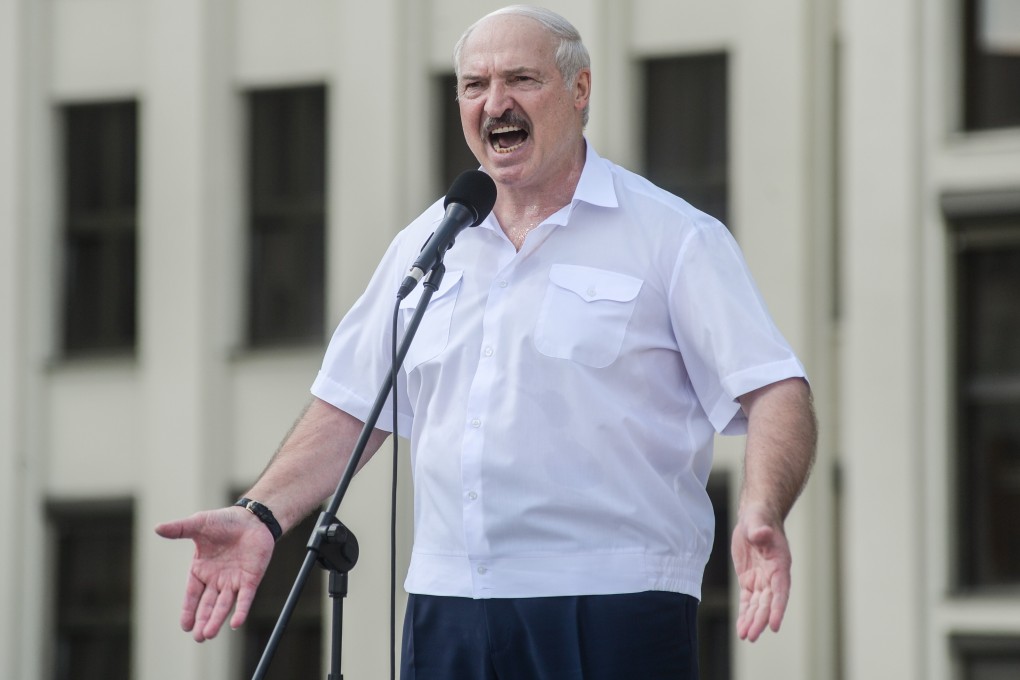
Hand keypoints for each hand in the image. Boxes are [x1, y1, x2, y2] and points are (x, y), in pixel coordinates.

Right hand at [155, 507, 274, 641]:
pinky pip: (245, 598)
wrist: (252, 518)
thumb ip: (179, 529)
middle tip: (198, 637)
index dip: (188, 610)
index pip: (192, 594)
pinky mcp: (250, 579)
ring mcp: (233, 581)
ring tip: (208, 634)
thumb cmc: (225, 521)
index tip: (184, 626)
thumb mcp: (199, 524)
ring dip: (216, 620)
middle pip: (207, 605)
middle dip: (202, 621)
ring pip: (224, 605)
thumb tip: (157, 528)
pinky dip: (240, 611)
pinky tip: (235, 624)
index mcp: (201, 570)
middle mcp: (216, 579)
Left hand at [730, 503, 791, 641]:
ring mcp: (762, 580)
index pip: (780, 591)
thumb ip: (759, 529)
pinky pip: (748, 601)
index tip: (774, 625)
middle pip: (768, 603)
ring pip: (758, 605)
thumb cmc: (759, 518)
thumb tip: (761, 533)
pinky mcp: (750, 581)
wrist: (755, 518)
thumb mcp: (757, 521)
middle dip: (761, 620)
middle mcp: (773, 576)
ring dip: (752, 621)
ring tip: (745, 636)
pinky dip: (745, 614)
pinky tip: (741, 628)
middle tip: (751, 636)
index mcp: (780, 564)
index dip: (778, 608)